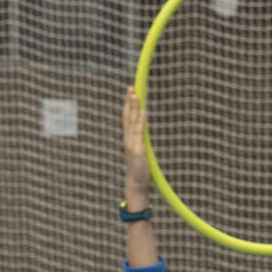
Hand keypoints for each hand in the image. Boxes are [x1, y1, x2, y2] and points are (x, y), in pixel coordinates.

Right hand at [122, 88, 150, 205]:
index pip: (127, 118)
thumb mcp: (139, 151)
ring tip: (135, 95)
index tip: (130, 92)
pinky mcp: (138, 150)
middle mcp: (128, 139)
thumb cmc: (139, 169)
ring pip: (132, 122)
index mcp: (128, 139)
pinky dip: (141, 121)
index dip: (127, 105)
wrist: (136, 183)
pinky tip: (143, 111)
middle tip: (130, 87)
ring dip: (134, 108)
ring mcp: (132, 144)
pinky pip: (140, 133)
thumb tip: (144, 131)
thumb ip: (140, 140)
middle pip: (127, 117)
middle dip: (128, 102)